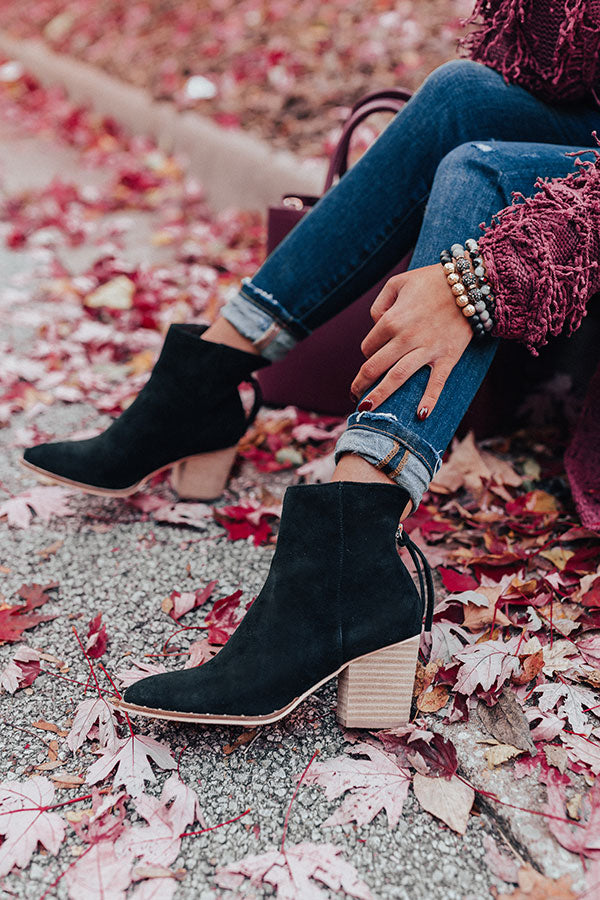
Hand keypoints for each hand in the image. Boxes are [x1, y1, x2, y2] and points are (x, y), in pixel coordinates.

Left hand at [350, 264, 472, 417]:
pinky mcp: (447, 357)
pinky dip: (429, 400)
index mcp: (390, 320)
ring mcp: (426, 350)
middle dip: (360, 384)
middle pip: (374, 367)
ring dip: (379, 396)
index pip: (368, 347)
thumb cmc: (431, 281)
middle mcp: (405, 338)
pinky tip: (420, 415)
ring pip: (396, 378)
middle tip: (354, 396)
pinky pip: (436, 383)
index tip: (374, 357)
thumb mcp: (398, 283)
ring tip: (367, 410)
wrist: (470, 283)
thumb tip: (375, 325)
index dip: (368, 353)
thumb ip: (379, 304)